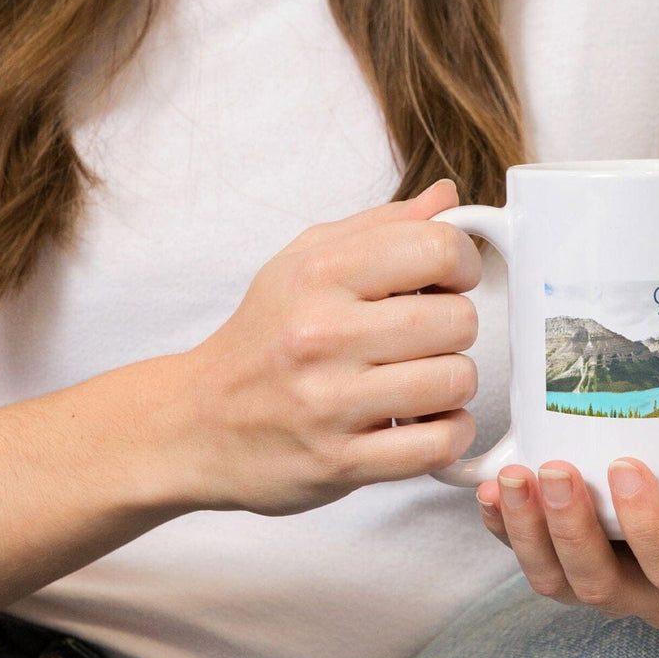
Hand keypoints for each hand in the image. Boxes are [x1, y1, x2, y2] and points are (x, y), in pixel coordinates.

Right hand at [163, 178, 482, 516]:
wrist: (196, 421)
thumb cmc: (262, 336)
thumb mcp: (305, 260)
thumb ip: (381, 226)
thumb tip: (447, 197)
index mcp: (319, 273)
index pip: (438, 248)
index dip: (462, 263)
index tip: (449, 280)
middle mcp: (323, 333)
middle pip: (457, 319)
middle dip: (456, 327)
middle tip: (427, 336)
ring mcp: (330, 401)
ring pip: (455, 380)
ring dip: (452, 383)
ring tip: (421, 379)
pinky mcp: (340, 460)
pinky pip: (438, 444)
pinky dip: (448, 432)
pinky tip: (426, 421)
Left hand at [474, 401, 658, 627]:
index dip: (648, 529)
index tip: (624, 466)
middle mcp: (655, 588)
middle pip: (604, 586)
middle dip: (572, 532)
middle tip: (555, 470)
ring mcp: (607, 575)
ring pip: (557, 582)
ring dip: (527, 533)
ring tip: (513, 478)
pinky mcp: (566, 553)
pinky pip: (527, 556)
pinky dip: (502, 530)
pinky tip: (491, 491)